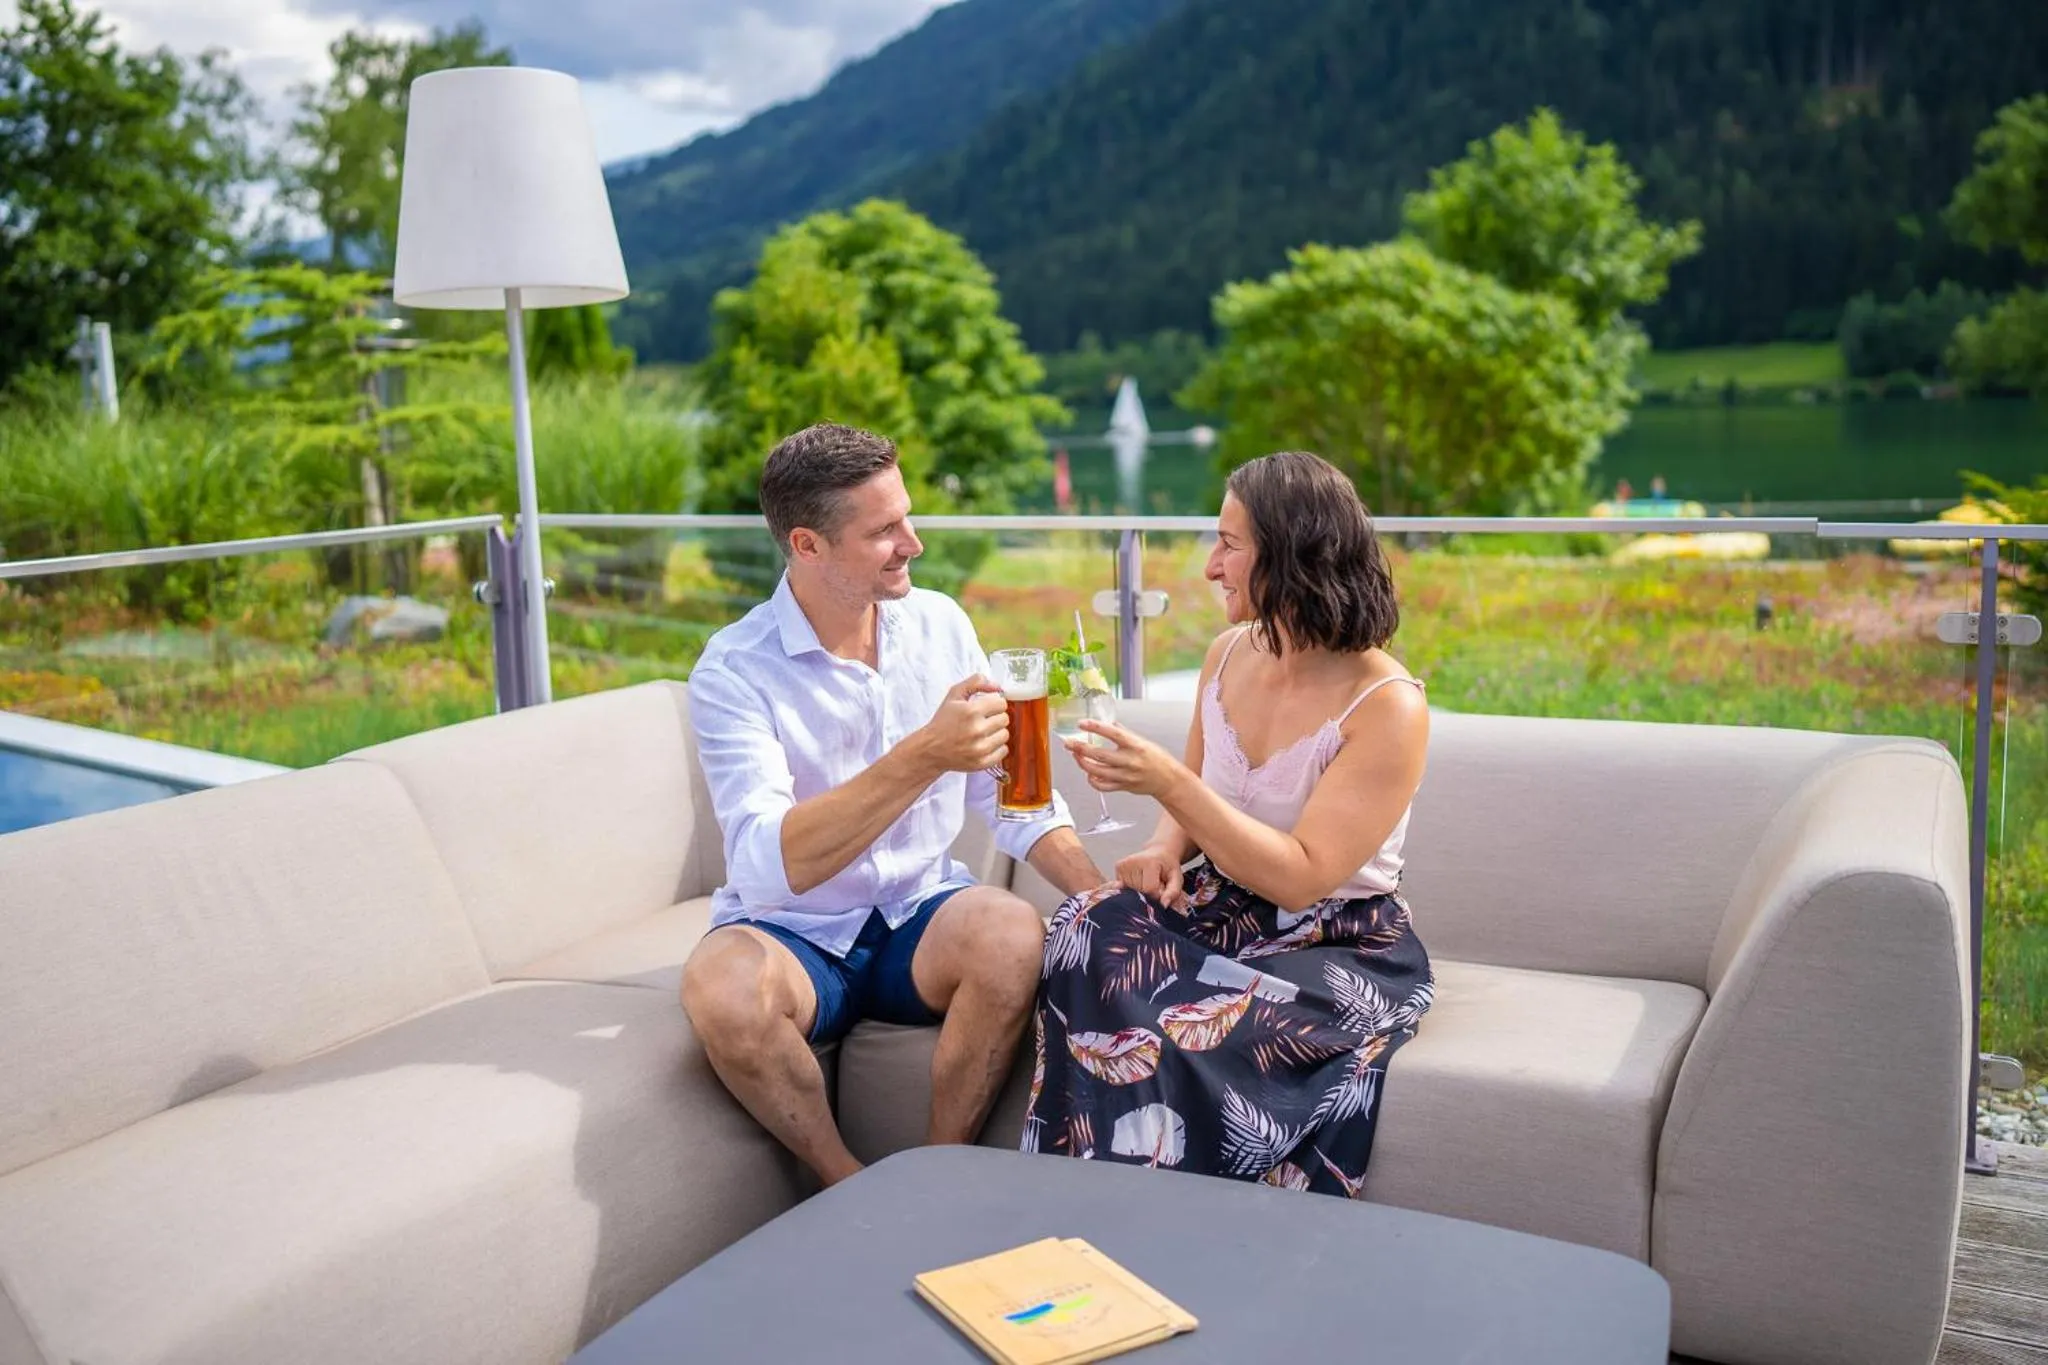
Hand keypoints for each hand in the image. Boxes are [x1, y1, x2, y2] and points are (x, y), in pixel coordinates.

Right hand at [916, 676, 1008, 774]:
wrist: (930, 749)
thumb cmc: (943, 722)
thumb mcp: (954, 695)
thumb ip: (976, 683)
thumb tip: (997, 686)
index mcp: (971, 711)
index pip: (1001, 703)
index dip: (993, 704)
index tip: (986, 708)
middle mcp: (976, 730)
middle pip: (1005, 719)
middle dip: (995, 717)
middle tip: (983, 720)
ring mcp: (980, 748)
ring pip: (1005, 735)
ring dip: (996, 732)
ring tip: (982, 732)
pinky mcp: (982, 762)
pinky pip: (1003, 751)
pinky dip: (996, 748)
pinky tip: (984, 743)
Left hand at [1066, 719, 1185, 798]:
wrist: (1168, 780)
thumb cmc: (1157, 758)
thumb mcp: (1143, 740)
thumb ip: (1124, 733)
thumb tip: (1108, 723)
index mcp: (1135, 745)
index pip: (1112, 733)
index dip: (1095, 727)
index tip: (1082, 724)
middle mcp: (1130, 760)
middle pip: (1099, 755)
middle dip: (1080, 749)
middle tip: (1069, 743)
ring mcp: (1125, 776)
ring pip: (1097, 771)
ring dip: (1082, 763)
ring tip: (1076, 755)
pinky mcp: (1123, 787)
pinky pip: (1102, 786)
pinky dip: (1092, 780)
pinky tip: (1089, 773)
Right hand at [1115, 847, 1187, 909]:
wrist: (1159, 852)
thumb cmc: (1168, 867)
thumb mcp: (1176, 878)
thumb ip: (1173, 892)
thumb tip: (1163, 905)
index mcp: (1149, 862)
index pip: (1149, 889)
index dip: (1157, 893)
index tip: (1162, 887)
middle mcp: (1133, 861)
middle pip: (1139, 891)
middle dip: (1148, 892)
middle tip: (1155, 882)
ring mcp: (1123, 864)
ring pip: (1130, 891)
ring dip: (1140, 890)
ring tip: (1147, 880)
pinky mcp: (1118, 867)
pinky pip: (1124, 888)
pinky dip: (1132, 888)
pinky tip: (1139, 880)